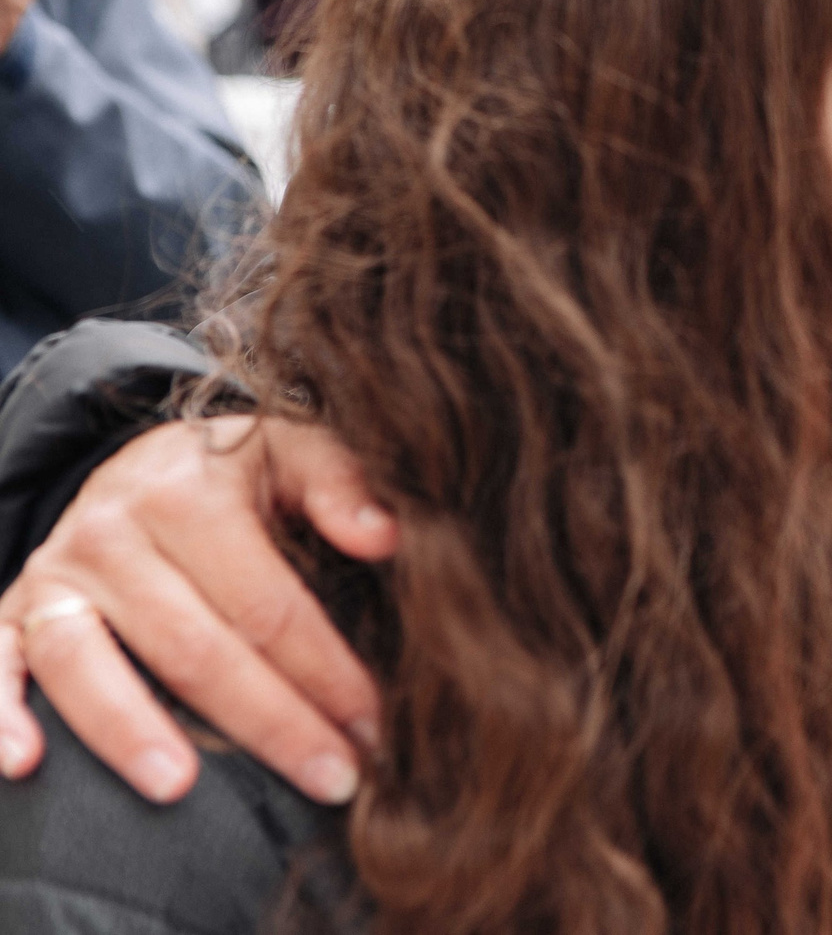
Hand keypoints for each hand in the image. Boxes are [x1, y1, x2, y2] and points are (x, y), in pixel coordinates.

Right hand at [0, 417, 395, 803]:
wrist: (146, 461)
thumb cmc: (238, 473)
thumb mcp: (294, 451)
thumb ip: (341, 484)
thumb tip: (385, 537)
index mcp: (188, 493)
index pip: (266, 604)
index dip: (324, 671)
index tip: (371, 726)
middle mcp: (110, 534)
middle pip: (192, 646)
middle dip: (267, 722)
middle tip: (329, 779)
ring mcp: (53, 578)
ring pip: (86, 663)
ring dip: (129, 731)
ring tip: (180, 788)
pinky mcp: (10, 612)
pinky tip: (25, 766)